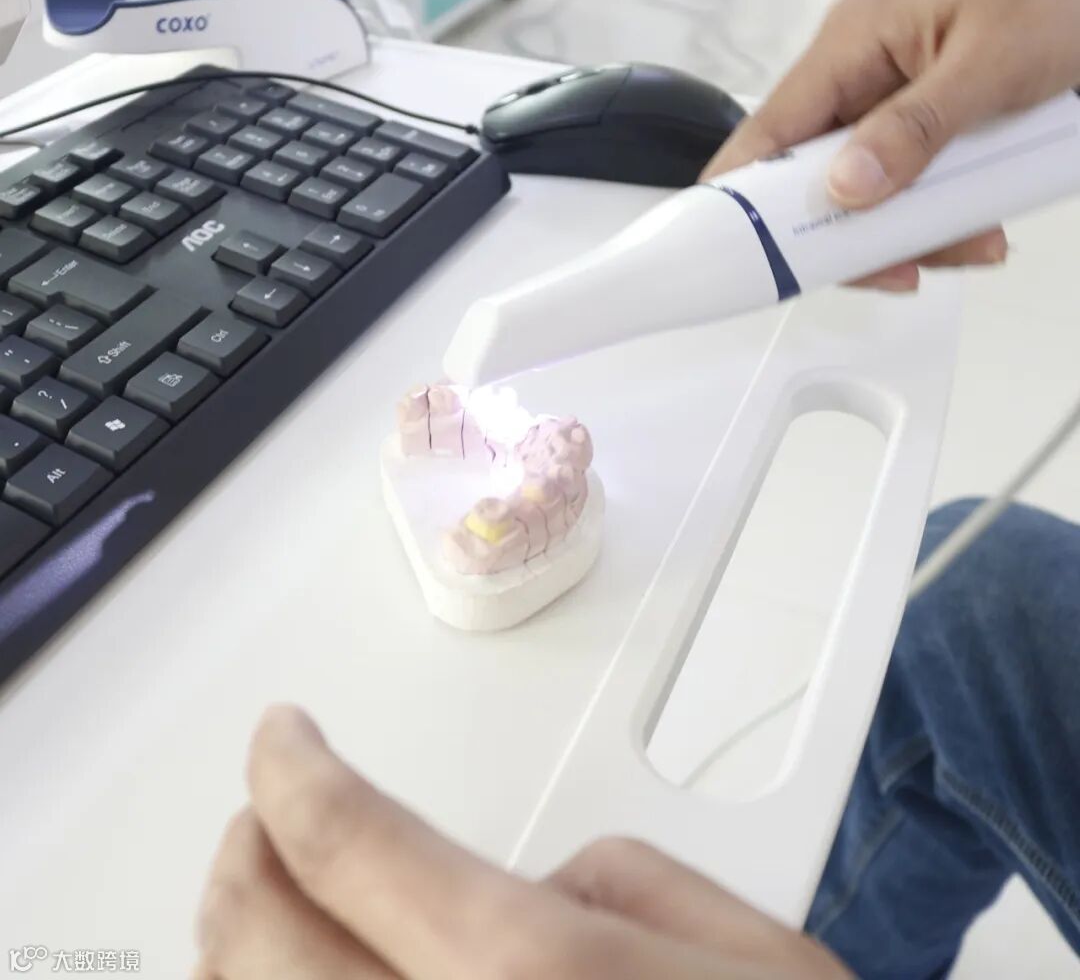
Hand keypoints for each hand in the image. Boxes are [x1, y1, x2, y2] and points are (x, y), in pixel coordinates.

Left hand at [193, 705, 849, 978]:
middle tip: (266, 810)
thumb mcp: (753, 951)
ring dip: (240, 944)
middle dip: (245, 854)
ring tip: (273, 891)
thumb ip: (614, 883)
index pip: (345, 840)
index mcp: (532, 978)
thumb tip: (529, 890)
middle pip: (258, 941)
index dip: (291, 769)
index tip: (282, 736)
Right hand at [703, 0, 1079, 289]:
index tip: (752, 261)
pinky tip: (980, 230)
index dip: (746, 200)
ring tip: (972, 248)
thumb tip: (845, 190)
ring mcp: (894, 101)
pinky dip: (941, 217)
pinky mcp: (928, 122)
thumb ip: (914, 129)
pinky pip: (912, 185)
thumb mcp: (991, 63)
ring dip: (910, 233)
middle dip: (854, 232)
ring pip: (868, 192)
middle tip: (898, 269)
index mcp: (851, 43)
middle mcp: (860, 74)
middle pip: (817, 178)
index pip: (769, 133)